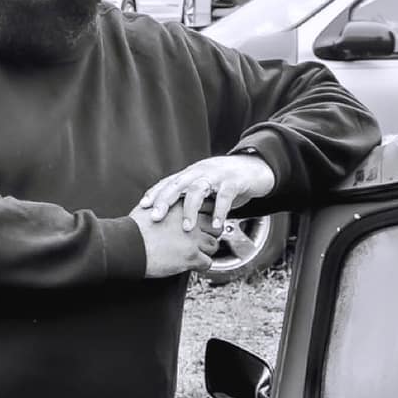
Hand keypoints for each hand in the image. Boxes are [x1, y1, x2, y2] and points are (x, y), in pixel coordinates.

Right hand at [131, 198, 217, 279]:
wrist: (126, 245)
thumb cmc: (132, 229)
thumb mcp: (149, 207)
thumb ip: (163, 205)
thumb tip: (163, 204)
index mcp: (181, 206)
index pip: (207, 206)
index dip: (206, 216)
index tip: (203, 223)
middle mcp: (190, 220)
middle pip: (215, 226)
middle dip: (211, 234)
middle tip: (202, 240)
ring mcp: (192, 239)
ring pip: (214, 245)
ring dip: (206, 251)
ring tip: (196, 253)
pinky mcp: (191, 256)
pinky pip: (208, 263)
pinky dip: (202, 266)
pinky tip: (192, 265)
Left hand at [136, 153, 274, 236]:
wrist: (256, 169)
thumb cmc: (227, 182)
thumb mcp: (206, 188)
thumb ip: (192, 200)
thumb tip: (173, 220)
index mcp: (191, 174)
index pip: (168, 183)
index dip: (155, 194)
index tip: (142, 208)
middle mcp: (201, 172)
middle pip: (178, 184)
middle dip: (165, 201)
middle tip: (156, 218)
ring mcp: (217, 176)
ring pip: (198, 190)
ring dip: (190, 210)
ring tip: (186, 227)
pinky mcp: (234, 181)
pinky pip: (224, 196)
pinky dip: (219, 212)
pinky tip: (216, 227)